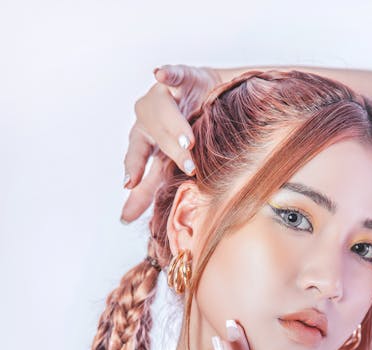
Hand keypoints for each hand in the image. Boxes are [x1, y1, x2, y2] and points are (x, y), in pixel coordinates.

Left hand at [121, 64, 221, 223]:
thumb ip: (147, 190)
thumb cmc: (183, 138)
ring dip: (176, 125)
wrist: (212, 102)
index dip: (133, 167)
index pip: (135, 155)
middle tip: (190, 167)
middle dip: (173, 152)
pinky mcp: (182, 77)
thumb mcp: (166, 166)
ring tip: (189, 141)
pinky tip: (159, 73)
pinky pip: (173, 74)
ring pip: (164, 110)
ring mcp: (165, 96)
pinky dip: (167, 73)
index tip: (129, 183)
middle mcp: (149, 117)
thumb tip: (124, 220)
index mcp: (143, 139)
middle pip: (156, 134)